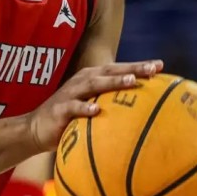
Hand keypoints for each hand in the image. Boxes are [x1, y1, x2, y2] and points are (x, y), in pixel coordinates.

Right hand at [26, 60, 161, 151]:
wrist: (36, 129)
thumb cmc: (70, 118)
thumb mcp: (91, 107)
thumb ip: (110, 105)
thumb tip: (141, 113)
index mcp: (92, 78)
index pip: (119, 69)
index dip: (138, 66)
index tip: (160, 66)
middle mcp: (83, 80)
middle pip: (110, 71)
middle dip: (132, 69)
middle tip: (152, 70)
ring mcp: (71, 93)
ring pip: (94, 84)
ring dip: (113, 82)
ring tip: (131, 82)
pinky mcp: (60, 109)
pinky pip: (74, 107)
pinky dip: (85, 108)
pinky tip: (97, 111)